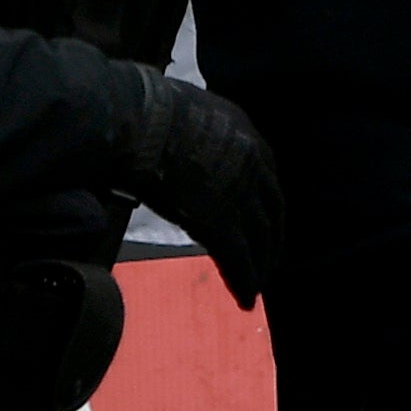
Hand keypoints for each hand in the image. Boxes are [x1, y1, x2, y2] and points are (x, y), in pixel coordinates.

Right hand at [117, 69, 283, 307]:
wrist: (138, 121)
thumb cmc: (145, 111)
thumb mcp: (188, 112)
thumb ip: (196, 134)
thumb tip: (179, 141)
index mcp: (245, 134)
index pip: (264, 175)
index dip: (263, 202)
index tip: (262, 219)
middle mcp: (252, 163)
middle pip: (271, 209)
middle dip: (272, 237)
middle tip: (269, 258)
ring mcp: (239, 193)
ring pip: (261, 237)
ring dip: (261, 264)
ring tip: (258, 285)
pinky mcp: (221, 220)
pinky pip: (239, 257)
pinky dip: (244, 280)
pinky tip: (247, 299)